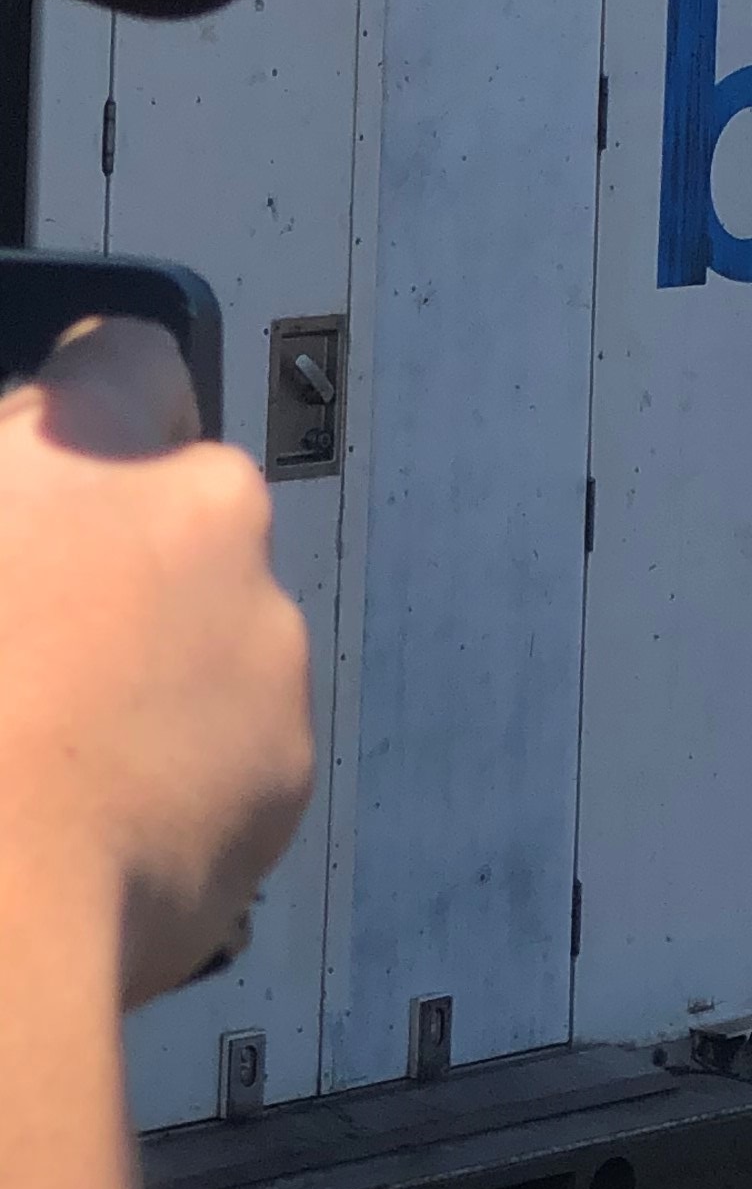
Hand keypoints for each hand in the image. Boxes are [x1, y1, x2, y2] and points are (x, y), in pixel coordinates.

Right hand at [0, 319, 312, 1006]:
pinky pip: (230, 748)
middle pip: (174, 515)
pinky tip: (83, 831)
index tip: (47, 458)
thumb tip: (26, 519)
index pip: (126, 358)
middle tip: (23, 652)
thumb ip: (7, 488)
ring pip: (207, 638)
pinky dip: (176, 778)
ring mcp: (265, 647)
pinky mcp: (285, 767)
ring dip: (148, 680)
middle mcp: (212, 522)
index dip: (84, 405)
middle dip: (115, 570)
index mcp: (100, 451)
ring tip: (41, 766)